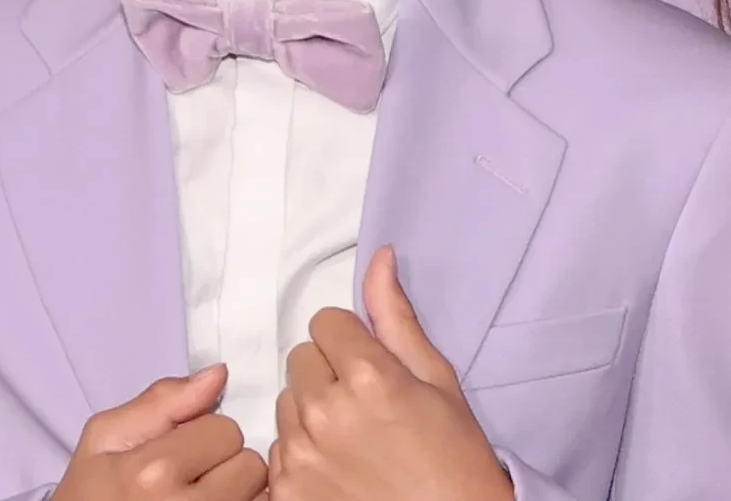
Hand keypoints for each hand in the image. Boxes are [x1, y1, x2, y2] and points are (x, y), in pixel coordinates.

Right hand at [55, 364, 266, 499]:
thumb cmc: (88, 497)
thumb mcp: (103, 440)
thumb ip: (160, 401)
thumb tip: (218, 374)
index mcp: (151, 472)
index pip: (225, 429)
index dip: (205, 435)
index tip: (183, 451)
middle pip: (249, 465)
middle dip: (227, 466)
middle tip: (194, 480)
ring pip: (261, 497)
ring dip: (239, 495)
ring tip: (204, 498)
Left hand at [270, 246, 512, 500]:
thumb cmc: (456, 461)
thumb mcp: (438, 382)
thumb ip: (397, 319)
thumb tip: (380, 257)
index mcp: (368, 377)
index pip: (325, 321)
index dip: (351, 341)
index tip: (373, 369)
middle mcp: (325, 413)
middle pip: (301, 358)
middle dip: (329, 373)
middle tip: (365, 408)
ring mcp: (300, 456)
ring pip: (287, 402)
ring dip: (311, 414)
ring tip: (353, 442)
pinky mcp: (284, 492)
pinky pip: (278, 449)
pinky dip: (302, 456)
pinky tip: (337, 471)